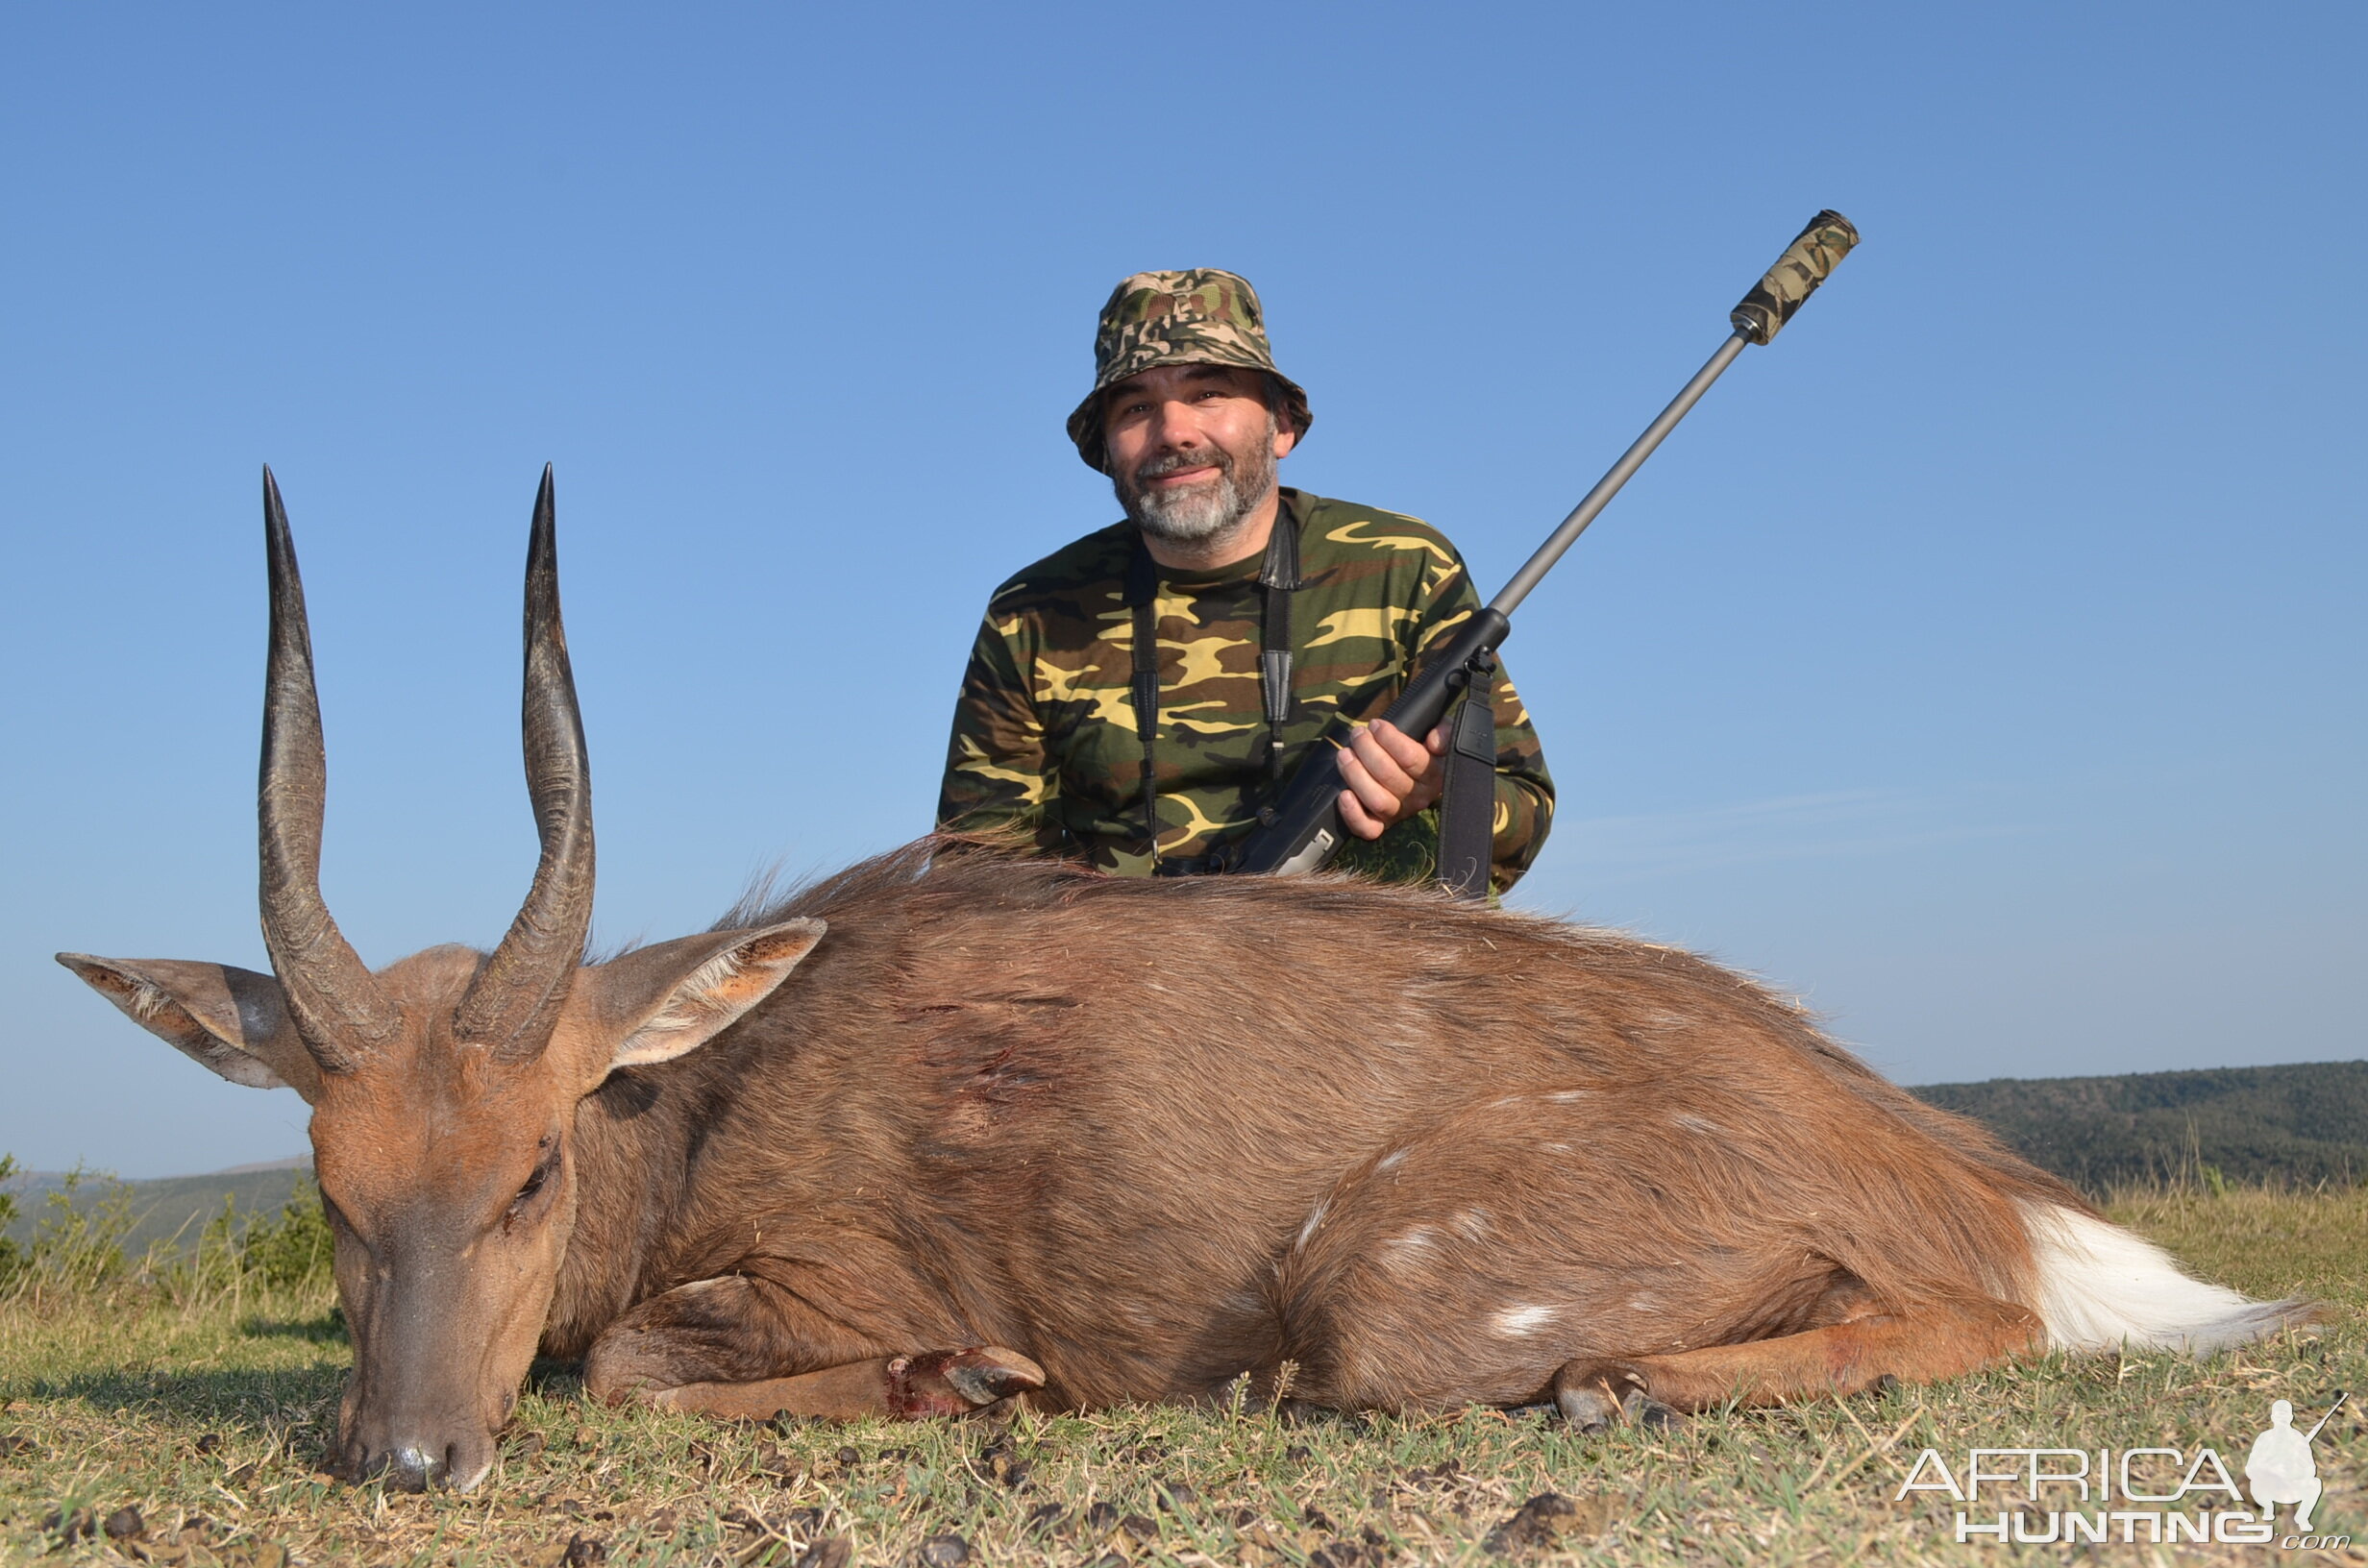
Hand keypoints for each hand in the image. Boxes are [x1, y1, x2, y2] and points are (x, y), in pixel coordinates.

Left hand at [1336, 719, 1450, 839]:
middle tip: (1358, 734)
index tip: (1376, 725)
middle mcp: (1418, 798)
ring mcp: (1398, 813)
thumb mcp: (1442, 734)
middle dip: (1367, 750)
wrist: (1415, 774)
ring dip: (1355, 774)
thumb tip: (1434, 742)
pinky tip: (1344, 794)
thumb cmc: (1424, 750)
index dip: (1389, 738)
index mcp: (1434, 776)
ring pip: (1376, 800)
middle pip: (1388, 775)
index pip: (1411, 759)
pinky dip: (1353, 814)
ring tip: (1345, 754)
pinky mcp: (1380, 825)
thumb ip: (1445, 732)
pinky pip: (1368, 828)